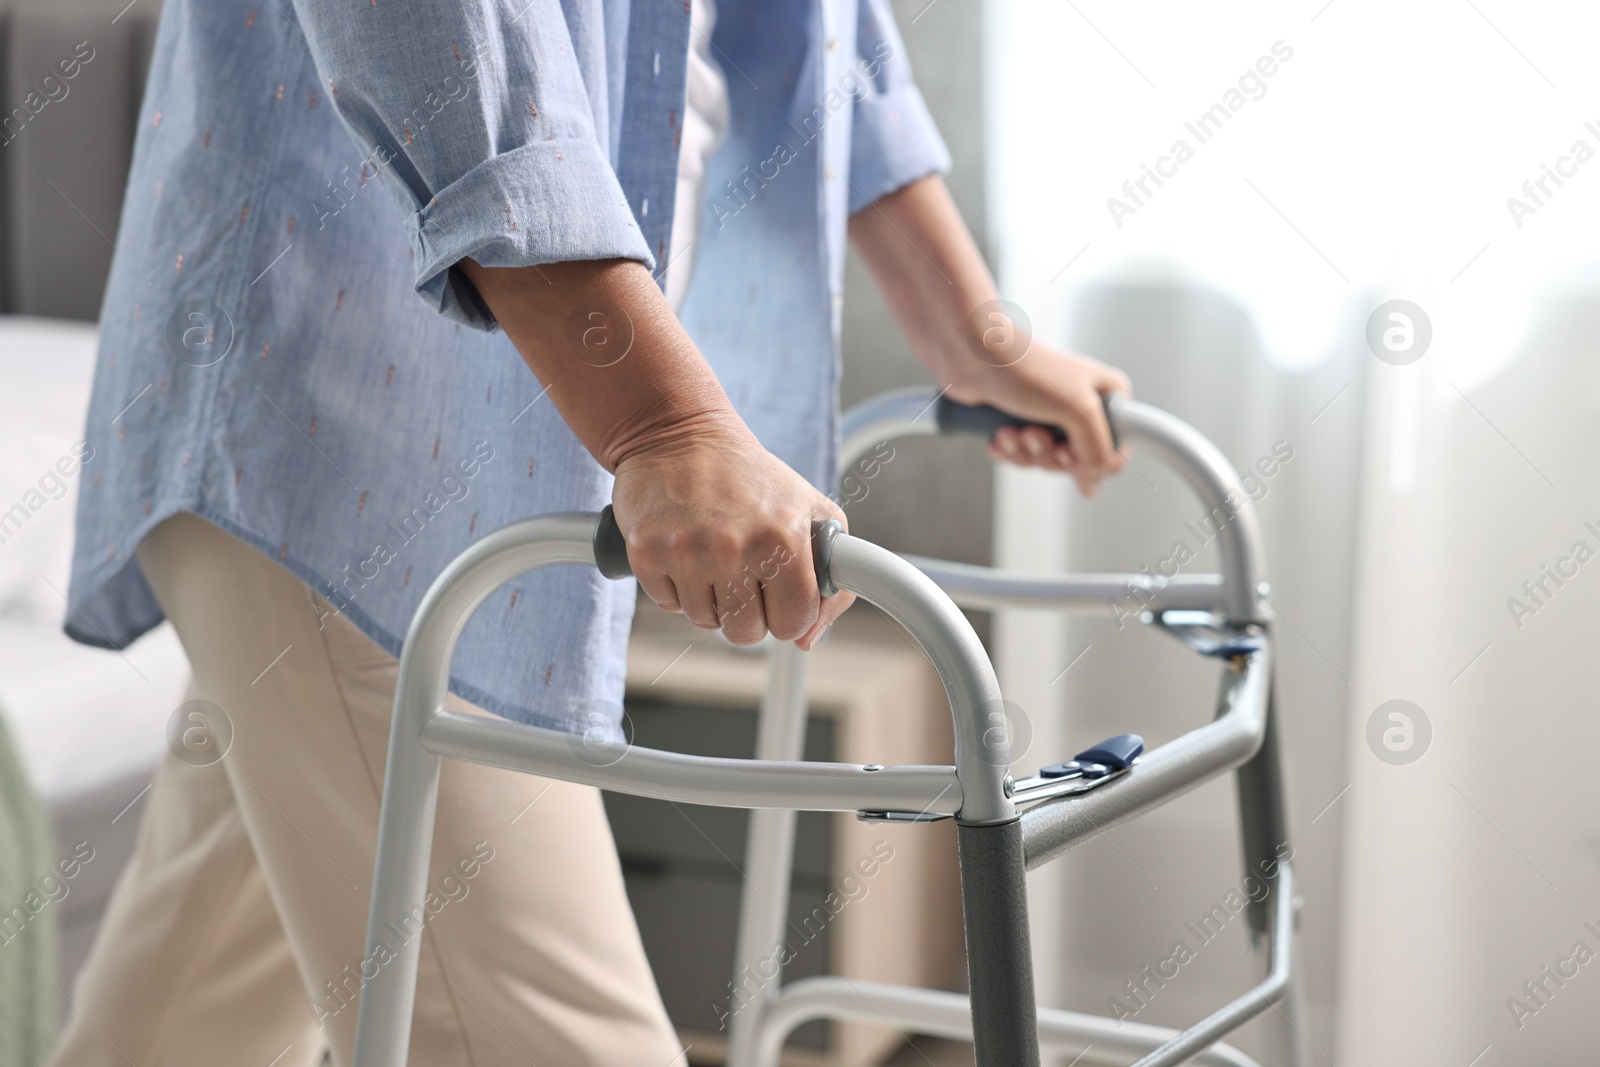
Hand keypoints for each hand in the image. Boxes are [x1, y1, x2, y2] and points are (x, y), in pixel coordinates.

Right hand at [610, 420, 854, 649]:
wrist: (680, 435)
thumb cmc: (750, 478)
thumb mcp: (812, 511)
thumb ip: (831, 578)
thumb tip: (809, 641)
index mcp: (784, 538)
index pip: (794, 622)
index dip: (789, 614)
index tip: (780, 595)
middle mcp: (736, 547)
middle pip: (746, 633)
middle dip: (748, 611)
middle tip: (743, 572)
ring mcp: (688, 552)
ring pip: (705, 621)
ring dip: (710, 598)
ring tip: (713, 554)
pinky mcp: (647, 552)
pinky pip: (668, 605)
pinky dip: (676, 587)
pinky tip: (684, 551)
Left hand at [946, 344, 1130, 497]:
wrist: (974, 356)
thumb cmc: (1026, 369)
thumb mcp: (1078, 409)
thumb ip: (1096, 450)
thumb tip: (1093, 483)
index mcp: (1105, 398)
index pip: (1117, 447)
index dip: (1097, 461)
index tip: (1074, 454)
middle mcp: (1079, 408)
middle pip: (1076, 461)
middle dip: (1050, 454)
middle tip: (1035, 434)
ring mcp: (1048, 417)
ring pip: (1045, 460)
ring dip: (1026, 451)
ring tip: (1014, 430)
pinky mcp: (1019, 424)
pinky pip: (1020, 457)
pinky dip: (1008, 451)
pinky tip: (1000, 434)